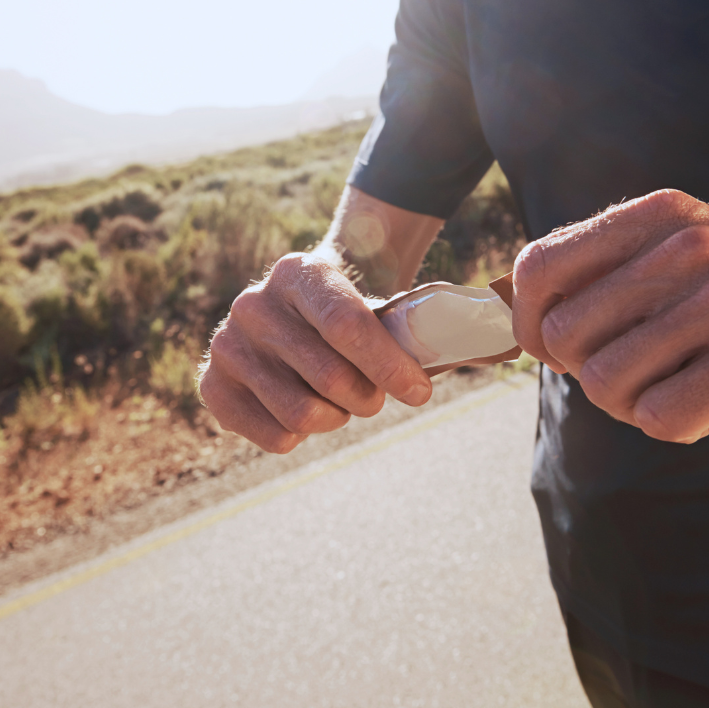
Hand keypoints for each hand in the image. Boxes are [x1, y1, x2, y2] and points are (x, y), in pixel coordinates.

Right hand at [199, 253, 433, 453]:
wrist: (292, 310)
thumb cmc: (346, 314)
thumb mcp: (374, 305)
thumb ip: (418, 328)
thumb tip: (496, 350)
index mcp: (298, 272)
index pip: (347, 325)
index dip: (388, 366)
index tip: (420, 392)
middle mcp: (253, 304)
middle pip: (330, 377)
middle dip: (368, 398)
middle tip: (374, 398)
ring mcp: (227, 344)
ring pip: (302, 413)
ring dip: (336, 419)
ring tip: (341, 405)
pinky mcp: (212, 385)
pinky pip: (275, 436)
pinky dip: (302, 436)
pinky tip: (305, 411)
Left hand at [511, 190, 708, 443]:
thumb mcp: (688, 257)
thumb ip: (609, 272)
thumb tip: (513, 312)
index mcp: (662, 215)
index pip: (540, 266)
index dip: (531, 321)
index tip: (557, 348)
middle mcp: (691, 245)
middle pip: (566, 335)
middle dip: (587, 373)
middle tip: (639, 375)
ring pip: (607, 384)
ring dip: (634, 405)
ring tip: (684, 385)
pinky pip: (662, 418)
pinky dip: (677, 426)